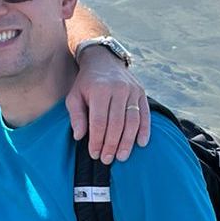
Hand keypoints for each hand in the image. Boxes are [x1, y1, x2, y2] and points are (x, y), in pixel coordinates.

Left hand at [67, 47, 149, 163]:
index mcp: (99, 90)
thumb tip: (79, 136)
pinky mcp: (141, 93)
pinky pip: (145, 114)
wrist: (103, 61)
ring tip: (122, 157)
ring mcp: (132, 91)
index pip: (99, 122)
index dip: (97, 140)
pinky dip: (144, 130)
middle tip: (107, 159)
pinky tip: (141, 144)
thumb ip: (76, 116)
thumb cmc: (86, 83)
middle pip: (116, 124)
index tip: (94, 154)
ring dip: (127, 142)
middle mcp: (118, 89)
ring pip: (132, 121)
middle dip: (112, 145)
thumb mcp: (74, 96)